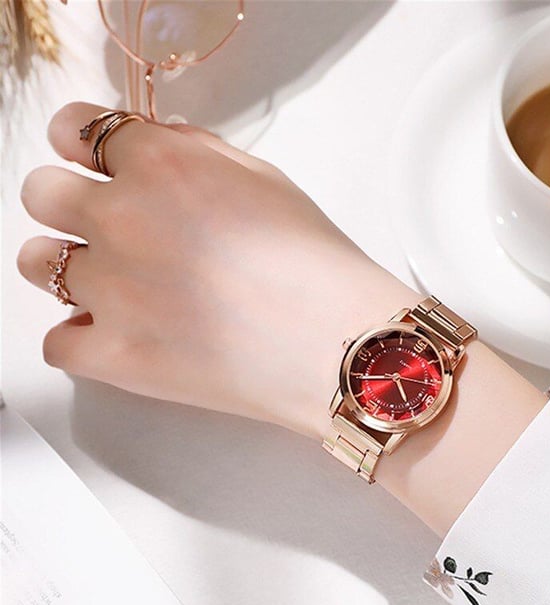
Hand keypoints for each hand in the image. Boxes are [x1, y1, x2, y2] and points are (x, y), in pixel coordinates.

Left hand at [17, 102, 418, 438]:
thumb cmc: (317, 266)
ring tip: (117, 289)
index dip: (80, 145)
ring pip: (36, 265)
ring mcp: (111, 290)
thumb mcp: (267, 182)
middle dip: (70, 205)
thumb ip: (196, 154)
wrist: (339, 345)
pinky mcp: (116, 356)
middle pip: (41, 193)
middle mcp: (121, 219)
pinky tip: (120, 337)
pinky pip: (57, 343)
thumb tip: (155, 148)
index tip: (91, 163)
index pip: (73, 129)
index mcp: (160, 165)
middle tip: (112, 231)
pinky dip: (82, 340)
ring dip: (67, 269)